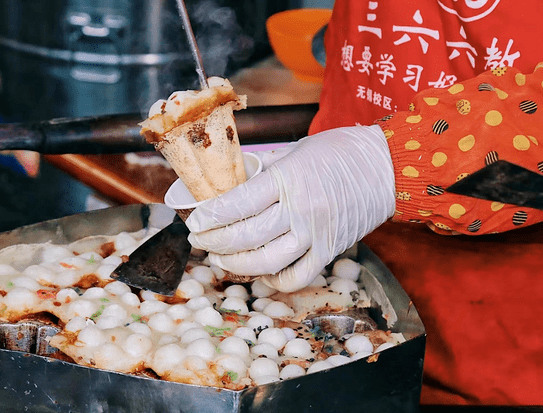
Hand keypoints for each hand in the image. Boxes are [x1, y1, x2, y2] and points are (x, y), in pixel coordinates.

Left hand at [185, 125, 395, 291]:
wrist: (386, 166)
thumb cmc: (340, 152)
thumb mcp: (296, 150)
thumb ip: (264, 170)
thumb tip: (230, 186)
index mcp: (288, 179)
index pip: (237, 204)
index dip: (209, 217)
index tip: (194, 221)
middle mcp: (301, 209)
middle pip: (245, 236)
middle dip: (213, 242)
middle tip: (199, 240)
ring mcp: (317, 234)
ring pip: (266, 262)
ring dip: (236, 264)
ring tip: (221, 258)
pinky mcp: (330, 251)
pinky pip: (296, 277)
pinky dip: (273, 280)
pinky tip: (261, 271)